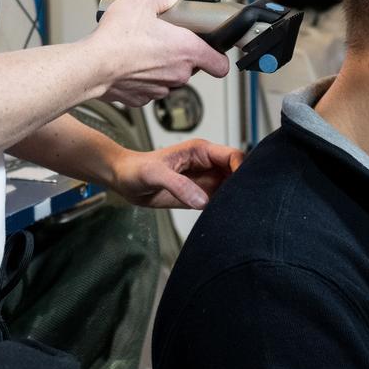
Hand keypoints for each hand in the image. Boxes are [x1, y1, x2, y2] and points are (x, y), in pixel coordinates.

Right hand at [88, 0, 229, 106]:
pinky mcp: (140, 98)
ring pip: (168, 77)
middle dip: (179, 53)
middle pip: (190, 66)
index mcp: (186, 50)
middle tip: (163, 38)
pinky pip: (147, 87)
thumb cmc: (117, 38)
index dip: (218, 57)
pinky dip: (141, 77)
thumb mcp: (141, 0)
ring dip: (159, 66)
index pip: (219, 64)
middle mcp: (177, 73)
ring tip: (141, 49)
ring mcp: (159, 88)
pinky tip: (128, 63)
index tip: (214, 51)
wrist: (92, 66)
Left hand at [111, 140, 243, 211]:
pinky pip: (218, 201)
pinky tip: (225, 217)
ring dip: (235, 199)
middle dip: (244, 186)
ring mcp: (204, 181)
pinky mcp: (199, 195)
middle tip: (245, 203)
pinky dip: (224, 208)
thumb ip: (178, 185)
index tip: (242, 187)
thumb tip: (203, 200)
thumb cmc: (136, 169)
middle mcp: (207, 165)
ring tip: (237, 212)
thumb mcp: (155, 174)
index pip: (233, 156)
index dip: (242, 169)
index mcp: (201, 151)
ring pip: (231, 188)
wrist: (124, 180)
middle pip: (237, 172)